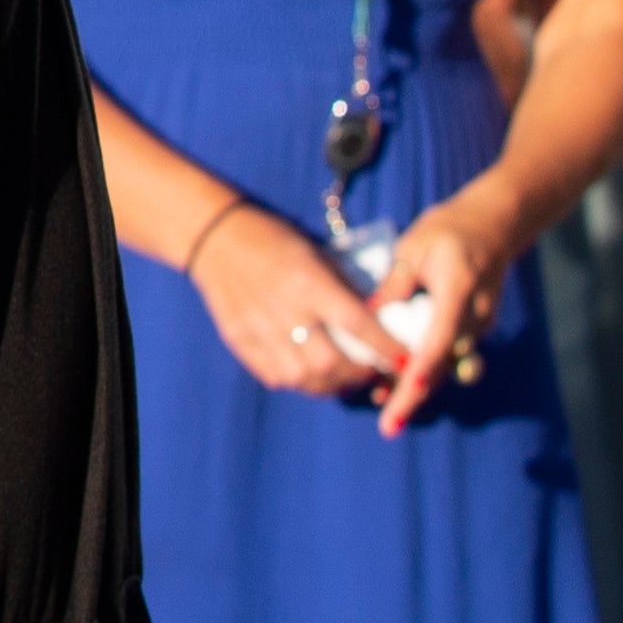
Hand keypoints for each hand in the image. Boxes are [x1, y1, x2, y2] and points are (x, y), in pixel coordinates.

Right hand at [190, 202, 389, 400]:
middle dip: (358, 375)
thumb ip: (342, 289)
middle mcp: (284, 309)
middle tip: (371, 371)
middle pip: (330, 363)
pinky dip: (298, 382)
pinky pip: (275, 377)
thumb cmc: (274, 239)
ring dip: (330, 384)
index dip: (386, 348)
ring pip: (303, 378)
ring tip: (342, 377)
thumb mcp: (315, 254)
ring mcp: (258, 329)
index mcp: (307, 282)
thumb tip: (377, 322)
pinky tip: (309, 373)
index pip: (357, 324)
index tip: (406, 360)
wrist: (215, 238)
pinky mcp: (239, 341)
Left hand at [370, 193, 513, 435]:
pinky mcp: (476, 328)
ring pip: (447, 365)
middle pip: (443, 365)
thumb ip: (394, 286)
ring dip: (418, 387)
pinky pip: (450, 355)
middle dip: (415, 396)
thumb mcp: (412, 249)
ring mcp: (479, 324)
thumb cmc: (448, 229)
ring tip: (385, 408)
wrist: (493, 224)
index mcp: (458, 292)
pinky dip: (427, 370)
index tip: (404, 393)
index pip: (439, 339)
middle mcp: (474, 316)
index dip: (420, 368)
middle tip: (389, 425)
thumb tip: (367, 317)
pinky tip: (399, 380)